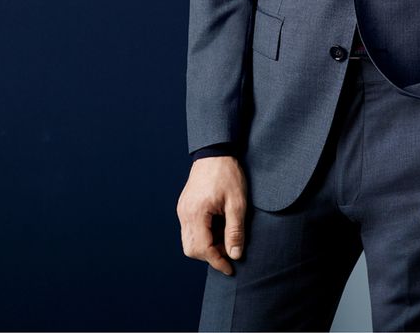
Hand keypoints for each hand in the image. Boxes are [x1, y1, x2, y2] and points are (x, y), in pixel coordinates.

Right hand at [177, 155, 247, 275]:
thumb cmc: (227, 174)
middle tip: (229, 249)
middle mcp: (185, 214)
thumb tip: (235, 255)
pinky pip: (189, 230)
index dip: (217, 262)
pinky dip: (202, 235)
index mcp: (196, 213)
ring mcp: (182, 210)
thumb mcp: (237, 202)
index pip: (203, 249)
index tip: (231, 268)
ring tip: (225, 234)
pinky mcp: (184, 206)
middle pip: (191, 250)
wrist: (215, 151)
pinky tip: (217, 225)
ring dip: (206, 245)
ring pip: (189, 241)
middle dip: (210, 255)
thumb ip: (235, 230)